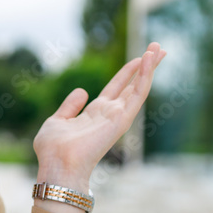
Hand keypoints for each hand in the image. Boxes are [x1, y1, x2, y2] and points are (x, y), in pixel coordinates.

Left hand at [33, 42, 165, 190]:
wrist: (57, 165)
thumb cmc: (53, 150)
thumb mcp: (57, 121)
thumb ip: (70, 106)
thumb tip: (82, 91)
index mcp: (95, 113)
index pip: (116, 88)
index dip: (127, 72)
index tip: (139, 57)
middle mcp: (110, 114)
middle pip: (132, 85)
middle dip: (145, 67)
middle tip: (158, 47)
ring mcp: (118, 117)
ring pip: (139, 87)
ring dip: (149, 67)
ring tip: (159, 47)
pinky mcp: (122, 119)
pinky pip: (138, 94)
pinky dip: (145, 76)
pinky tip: (149, 59)